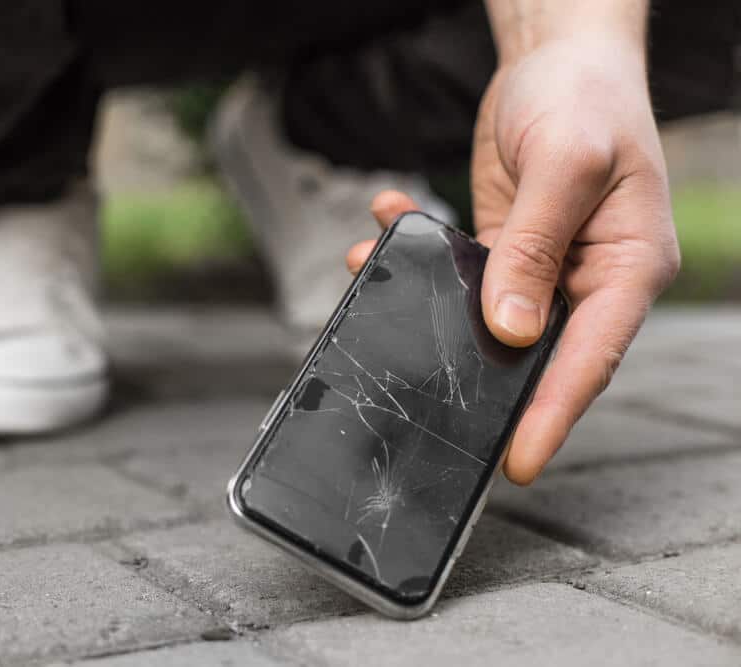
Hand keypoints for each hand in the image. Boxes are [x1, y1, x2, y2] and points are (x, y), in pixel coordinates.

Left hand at [346, 33, 679, 484]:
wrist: (559, 58)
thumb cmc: (584, 98)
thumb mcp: (566, 164)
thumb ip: (533, 247)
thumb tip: (509, 328)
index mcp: (627, 267)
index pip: (590, 357)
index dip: (552, 414)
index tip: (516, 460)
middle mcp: (587, 277)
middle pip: (533, 351)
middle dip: (475, 374)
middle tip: (424, 404)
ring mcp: (543, 266)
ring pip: (482, 315)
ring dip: (425, 301)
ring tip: (370, 274)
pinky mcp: (506, 249)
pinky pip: (458, 270)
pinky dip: (417, 253)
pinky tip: (386, 223)